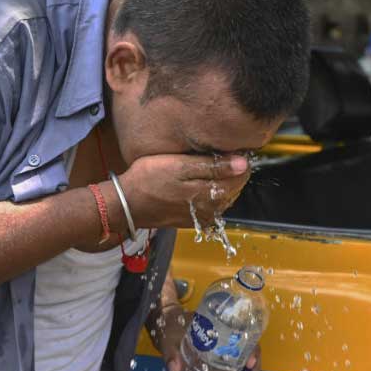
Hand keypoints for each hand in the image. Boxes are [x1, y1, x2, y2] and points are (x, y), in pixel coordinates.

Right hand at [117, 154, 249, 229]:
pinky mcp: (192, 221)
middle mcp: (211, 210)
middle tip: (219, 155)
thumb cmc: (148, 179)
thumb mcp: (179, 166)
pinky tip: (199, 183)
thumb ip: (212, 166)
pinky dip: (211, 193)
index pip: (241, 176)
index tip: (231, 148)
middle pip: (235, 187)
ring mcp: (202, 217)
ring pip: (224, 197)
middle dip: (232, 171)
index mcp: (211, 194)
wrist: (127, 203)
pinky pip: (212, 206)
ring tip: (208, 166)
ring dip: (222, 182)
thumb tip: (243, 164)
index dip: (239, 160)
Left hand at [151, 305, 261, 370]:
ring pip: (239, 366)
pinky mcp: (214, 361)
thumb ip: (170, 352)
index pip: (245, 335)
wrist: (164, 324)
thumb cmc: (170, 325)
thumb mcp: (169, 336)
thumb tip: (175, 370)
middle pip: (247, 353)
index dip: (252, 349)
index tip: (249, 363)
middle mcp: (225, 338)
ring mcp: (220, 350)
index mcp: (220, 326)